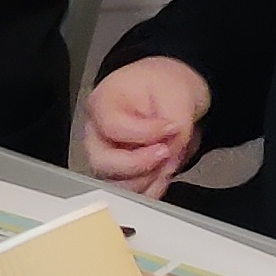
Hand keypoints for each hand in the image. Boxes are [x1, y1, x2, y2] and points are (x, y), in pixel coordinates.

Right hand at [78, 57, 210, 194]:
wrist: (172, 92)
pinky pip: (130, 191)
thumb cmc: (165, 84)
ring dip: (147, 179)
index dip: (146, 134)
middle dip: (140, 164)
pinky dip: (150, 189)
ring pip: (114, 182)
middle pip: (103, 162)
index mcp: (102, 103)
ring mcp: (107, 153)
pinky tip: (164, 174)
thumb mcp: (176, 93)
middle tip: (166, 152)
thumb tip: (170, 150)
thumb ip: (174, 125)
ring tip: (168, 162)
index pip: (113, 128)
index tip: (172, 128)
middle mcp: (98, 131)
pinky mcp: (121, 170)